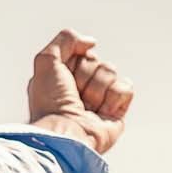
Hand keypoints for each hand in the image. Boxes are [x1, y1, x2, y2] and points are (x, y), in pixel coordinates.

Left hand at [26, 28, 134, 153]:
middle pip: (97, 61)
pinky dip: (113, 98)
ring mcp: (101, 98)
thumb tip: (92, 42)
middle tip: (74, 96)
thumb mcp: (46, 61)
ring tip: (85, 107)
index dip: (73, 63)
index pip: (81, 53)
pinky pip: (125, 87)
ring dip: (96, 89)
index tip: (62, 80)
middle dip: (84, 76)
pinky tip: (101, 112)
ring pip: (111, 72)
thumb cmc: (51, 102)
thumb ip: (66, 39)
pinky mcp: (117, 110)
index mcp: (65, 76)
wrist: (65, 132)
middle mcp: (83, 86)